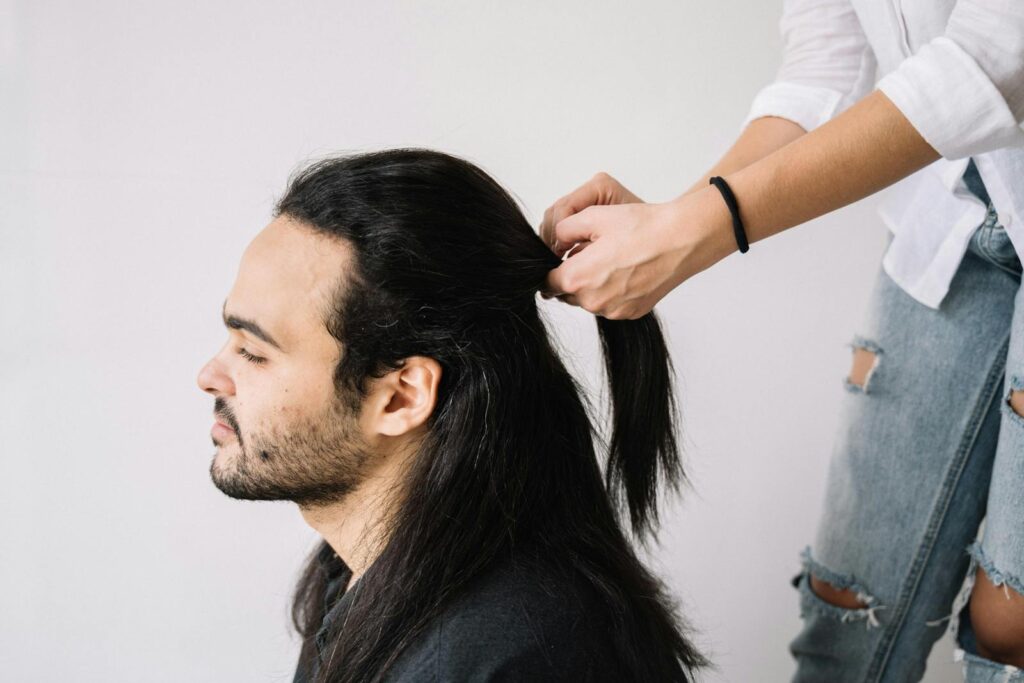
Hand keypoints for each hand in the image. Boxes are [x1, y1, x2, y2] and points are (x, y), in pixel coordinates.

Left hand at [539, 185, 736, 318]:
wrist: (681, 240)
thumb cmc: (641, 226)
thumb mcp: (593, 216)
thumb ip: (563, 230)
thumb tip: (556, 242)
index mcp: (577, 278)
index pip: (547, 283)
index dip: (552, 268)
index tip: (561, 259)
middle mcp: (592, 301)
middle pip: (568, 293)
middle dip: (573, 276)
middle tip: (591, 254)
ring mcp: (613, 311)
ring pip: (590, 300)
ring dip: (593, 285)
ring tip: (613, 260)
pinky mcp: (631, 313)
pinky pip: (611, 305)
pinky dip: (613, 291)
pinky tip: (628, 270)